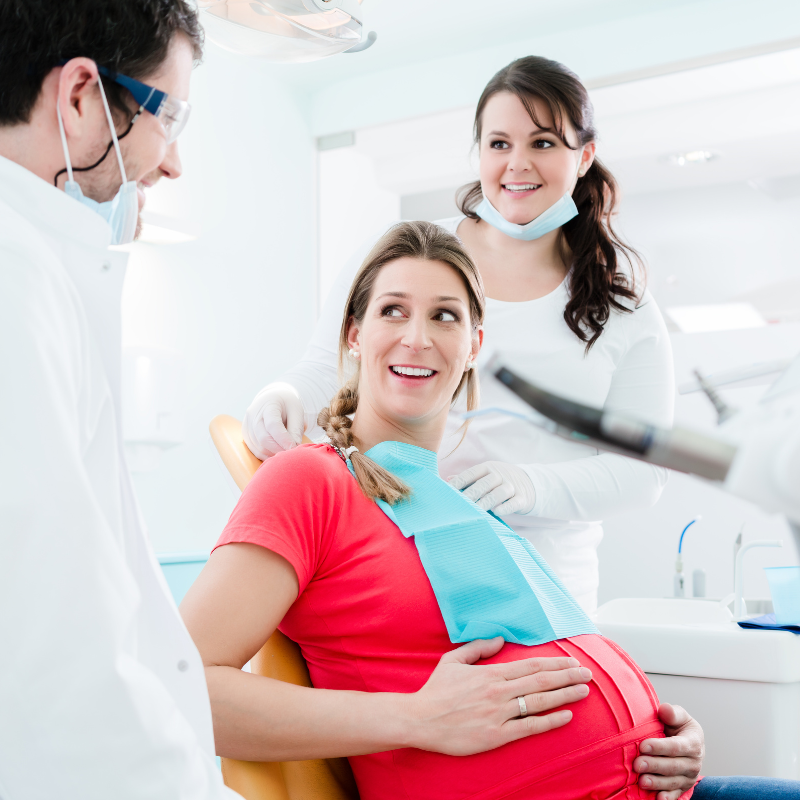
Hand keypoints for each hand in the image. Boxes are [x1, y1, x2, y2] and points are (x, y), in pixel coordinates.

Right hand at [242, 382, 304, 458]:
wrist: (272, 399)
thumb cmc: (286, 405)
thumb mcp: (296, 411)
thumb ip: (296, 429)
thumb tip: (295, 447)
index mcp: (268, 405)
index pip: (273, 425)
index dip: (284, 439)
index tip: (294, 447)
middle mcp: (253, 415)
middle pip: (264, 438)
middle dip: (279, 449)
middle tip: (292, 453)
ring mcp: (247, 425)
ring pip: (259, 447)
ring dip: (274, 454)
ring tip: (286, 453)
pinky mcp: (246, 434)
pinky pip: (255, 450)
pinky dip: (267, 455)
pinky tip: (277, 454)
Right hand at [405, 637, 590, 755]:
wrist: (420, 719)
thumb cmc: (436, 690)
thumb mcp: (453, 660)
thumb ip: (478, 648)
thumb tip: (499, 639)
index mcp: (490, 673)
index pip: (531, 665)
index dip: (555, 663)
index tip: (572, 661)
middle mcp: (499, 691)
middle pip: (541, 681)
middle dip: (568, 676)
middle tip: (588, 674)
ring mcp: (499, 714)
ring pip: (539, 701)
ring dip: (565, 695)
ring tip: (583, 691)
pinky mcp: (497, 735)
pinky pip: (529, 727)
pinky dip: (550, 721)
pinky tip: (566, 716)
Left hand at [448, 461, 535, 514]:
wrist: (530, 483)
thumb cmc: (500, 482)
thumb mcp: (486, 475)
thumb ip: (468, 479)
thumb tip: (447, 480)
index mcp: (488, 467)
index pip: (471, 473)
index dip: (459, 482)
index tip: (447, 492)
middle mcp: (500, 474)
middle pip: (484, 484)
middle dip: (470, 494)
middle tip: (459, 505)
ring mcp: (512, 485)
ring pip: (499, 493)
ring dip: (486, 502)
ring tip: (475, 511)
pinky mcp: (522, 498)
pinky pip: (514, 502)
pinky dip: (505, 507)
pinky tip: (496, 512)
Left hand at [634, 703, 704, 799]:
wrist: (687, 742)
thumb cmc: (679, 727)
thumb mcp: (679, 716)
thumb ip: (672, 713)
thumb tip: (664, 710)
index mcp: (693, 742)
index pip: (676, 746)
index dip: (659, 747)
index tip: (643, 746)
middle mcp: (693, 762)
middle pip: (673, 766)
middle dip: (654, 765)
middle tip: (637, 764)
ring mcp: (689, 777)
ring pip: (672, 782)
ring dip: (657, 782)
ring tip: (642, 781)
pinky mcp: (683, 787)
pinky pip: (676, 794)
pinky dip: (668, 798)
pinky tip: (658, 798)